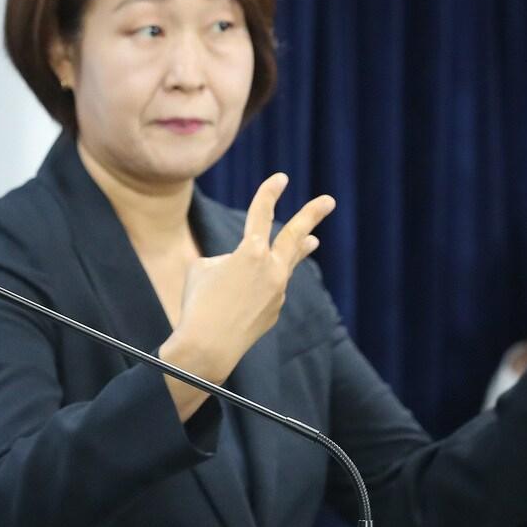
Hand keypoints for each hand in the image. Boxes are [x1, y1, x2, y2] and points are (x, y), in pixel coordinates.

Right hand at [160, 174, 335, 419]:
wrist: (207, 348)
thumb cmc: (197, 303)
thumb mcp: (202, 270)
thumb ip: (227, 260)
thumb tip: (243, 268)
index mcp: (250, 252)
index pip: (261, 214)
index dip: (269, 193)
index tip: (281, 179)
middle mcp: (271, 270)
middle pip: (295, 236)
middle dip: (311, 215)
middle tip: (329, 201)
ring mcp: (277, 292)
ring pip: (286, 265)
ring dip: (298, 249)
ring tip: (312, 240)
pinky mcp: (274, 312)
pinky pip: (266, 292)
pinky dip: (254, 291)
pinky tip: (239, 302)